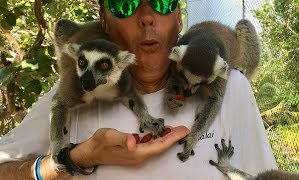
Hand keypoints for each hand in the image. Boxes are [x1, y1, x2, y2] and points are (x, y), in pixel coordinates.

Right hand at [69, 126, 189, 167]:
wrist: (91, 152)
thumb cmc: (100, 143)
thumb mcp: (110, 136)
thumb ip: (122, 139)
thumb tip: (133, 142)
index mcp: (137, 153)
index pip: (160, 146)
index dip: (173, 138)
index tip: (184, 131)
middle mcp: (140, 157)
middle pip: (161, 147)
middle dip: (173, 138)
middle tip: (183, 129)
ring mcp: (137, 156)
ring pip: (156, 147)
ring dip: (165, 138)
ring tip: (174, 129)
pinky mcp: (134, 153)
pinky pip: (149, 146)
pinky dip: (156, 139)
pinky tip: (158, 132)